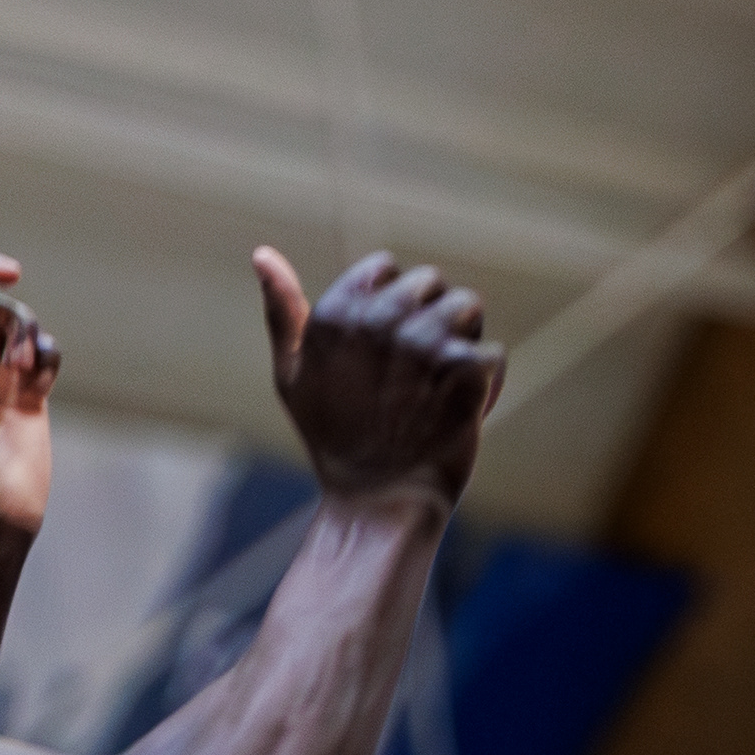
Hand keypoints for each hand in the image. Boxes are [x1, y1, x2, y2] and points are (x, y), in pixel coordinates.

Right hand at [257, 250, 498, 505]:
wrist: (380, 501)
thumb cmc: (334, 439)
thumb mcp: (293, 374)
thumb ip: (283, 311)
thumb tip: (262, 254)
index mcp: (337, 313)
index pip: (385, 268)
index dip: (395, 305)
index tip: (386, 348)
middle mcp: (380, 319)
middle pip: (432, 283)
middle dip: (432, 320)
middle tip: (417, 373)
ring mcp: (425, 342)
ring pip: (468, 308)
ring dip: (464, 343)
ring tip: (441, 386)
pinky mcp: (466, 368)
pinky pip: (492, 353)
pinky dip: (486, 383)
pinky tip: (462, 411)